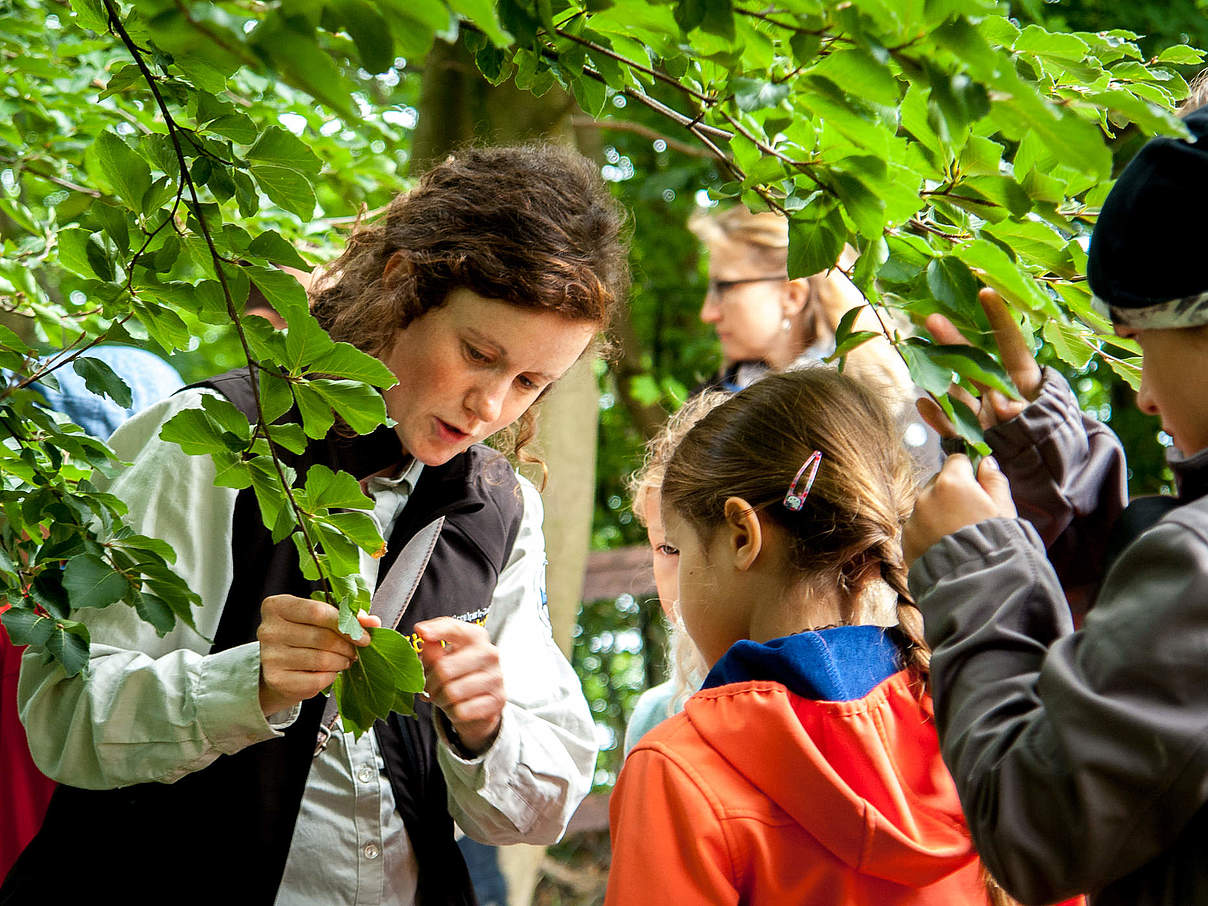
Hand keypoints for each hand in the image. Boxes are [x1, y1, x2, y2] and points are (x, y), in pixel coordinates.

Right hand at [257, 595, 378, 716]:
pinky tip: (329, 672)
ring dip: (341, 662)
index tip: (364, 636)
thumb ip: (347, 616)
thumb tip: (372, 622)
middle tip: (355, 651)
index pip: (318, 611)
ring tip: (344, 661)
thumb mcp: (322, 618)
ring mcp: (270, 656)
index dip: (346, 624)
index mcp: (277, 606)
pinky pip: (316, 680)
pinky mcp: (276, 679)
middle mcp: (268, 629)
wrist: (280, 667)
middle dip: (347, 646)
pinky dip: (329, 677)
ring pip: (321, 660)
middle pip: (322, 637)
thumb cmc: (304, 636)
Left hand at [416, 617, 504, 755]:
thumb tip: (424, 637)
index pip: (455, 629)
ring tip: (443, 697)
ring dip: (440, 700)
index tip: (421, 631)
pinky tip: (456, 707)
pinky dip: (452, 713)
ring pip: (452, 692)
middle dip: (430, 683)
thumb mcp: (443, 659)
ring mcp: (496, 677)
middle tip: (429, 687)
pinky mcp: (497, 700)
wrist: (481, 702)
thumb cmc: (458, 675)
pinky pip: (462, 710)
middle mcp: (489, 654)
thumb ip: (432, 649)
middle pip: (444, 669)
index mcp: (476, 637)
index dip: (436, 630)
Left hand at [903, 454, 1016, 565]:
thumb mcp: (1005, 511)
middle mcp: (926, 497)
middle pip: (938, 481)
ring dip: (939, 512)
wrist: (976, 587)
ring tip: (959, 536)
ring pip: (927, 505)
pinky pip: (918, 527)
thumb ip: (994, 481)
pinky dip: (929, 532)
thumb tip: (986, 461)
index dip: (969, 472)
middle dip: (952, 492)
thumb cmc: (997, 547)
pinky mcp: (906, 540)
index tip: (977, 486)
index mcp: (952, 483)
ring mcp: (913, 519)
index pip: (956, 460)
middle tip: (970, 515)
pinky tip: (947, 547)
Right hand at [918, 288, 1043, 435]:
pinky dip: (936, 415)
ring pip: (955, 387)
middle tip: (931, 319)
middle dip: (953, 339)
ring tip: (918, 357)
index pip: (1009, 342)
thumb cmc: (1051, 439)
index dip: (998, 316)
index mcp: (1023, 378)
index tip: (984, 291)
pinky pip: (950, 421)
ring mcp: (981, 409)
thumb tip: (1000, 406)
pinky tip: (922, 404)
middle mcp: (997, 389)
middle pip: (973, 360)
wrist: (1044, 471)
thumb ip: (1022, 413)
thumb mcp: (1043, 422)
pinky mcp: (970, 431)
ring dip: (937, 373)